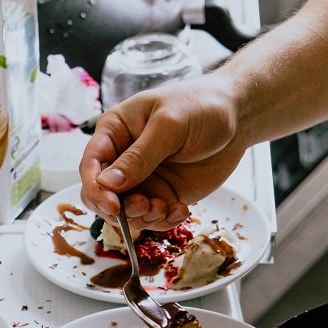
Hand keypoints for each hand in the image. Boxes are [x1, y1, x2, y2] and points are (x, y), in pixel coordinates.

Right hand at [78, 74, 248, 230]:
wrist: (236, 116)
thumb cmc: (200, 105)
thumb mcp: (169, 125)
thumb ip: (139, 156)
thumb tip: (107, 183)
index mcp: (115, 131)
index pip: (91, 165)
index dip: (96, 189)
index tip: (113, 205)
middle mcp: (123, 158)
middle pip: (101, 195)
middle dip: (120, 209)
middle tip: (147, 206)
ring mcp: (143, 179)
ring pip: (125, 212)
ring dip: (143, 218)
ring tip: (167, 208)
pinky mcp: (163, 194)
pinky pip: (152, 218)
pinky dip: (163, 222)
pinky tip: (181, 210)